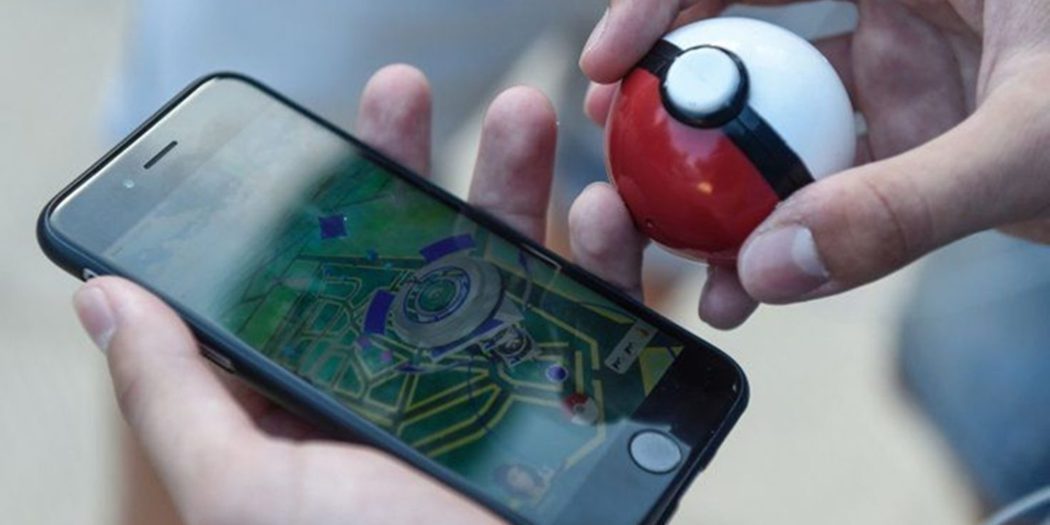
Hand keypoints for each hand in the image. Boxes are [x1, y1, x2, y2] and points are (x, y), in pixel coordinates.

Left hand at [71, 65, 643, 524]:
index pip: (326, 280)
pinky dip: (614, 263)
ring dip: (524, 187)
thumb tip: (105, 299)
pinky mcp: (582, 408)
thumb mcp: (244, 491)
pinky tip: (604, 216)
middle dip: (417, 167)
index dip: (327, 200)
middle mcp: (421, 387)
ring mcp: (506, 393)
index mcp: (337, 399)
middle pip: (422, 255)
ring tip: (531, 114)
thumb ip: (175, 398)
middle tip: (407, 94)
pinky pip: (606, 323)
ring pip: (517, 270)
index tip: (331, 130)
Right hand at [577, 1, 1049, 327]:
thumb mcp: (1034, 143)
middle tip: (618, 148)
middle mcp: (896, 4)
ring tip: (681, 250)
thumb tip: (771, 268)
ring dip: (726, 181)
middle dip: (673, 92)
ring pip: (779, 119)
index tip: (608, 62)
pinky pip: (824, 180)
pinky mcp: (909, 140)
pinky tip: (753, 283)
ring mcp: (899, 76)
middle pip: (746, 30)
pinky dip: (786, 229)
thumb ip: (904, 205)